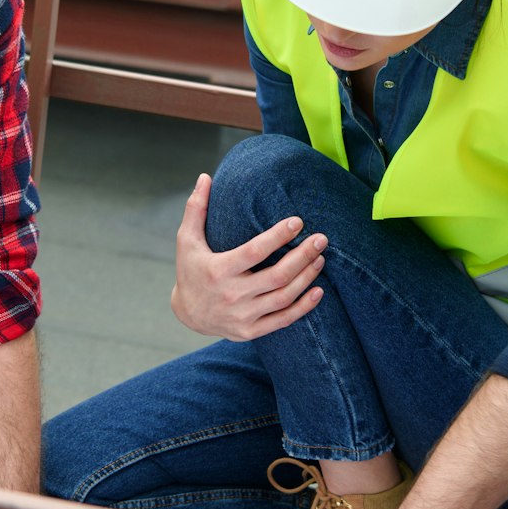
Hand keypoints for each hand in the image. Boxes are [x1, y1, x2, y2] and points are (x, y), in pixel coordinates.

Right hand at [169, 172, 325, 340]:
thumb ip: (196, 208)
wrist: (187, 314)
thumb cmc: (191, 270)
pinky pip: (283, 320)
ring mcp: (243, 316)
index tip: (298, 222)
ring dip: (306, 277)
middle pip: (277, 275)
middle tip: (321, 239)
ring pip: (284, 297)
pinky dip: (303, 307)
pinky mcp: (250, 331)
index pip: (255, 252)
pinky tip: (318, 291)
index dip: (278, 236)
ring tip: (320, 258)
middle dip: (303, 256)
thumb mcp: (186, 240)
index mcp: (218, 270)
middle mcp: (232, 295)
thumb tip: (205, 177)